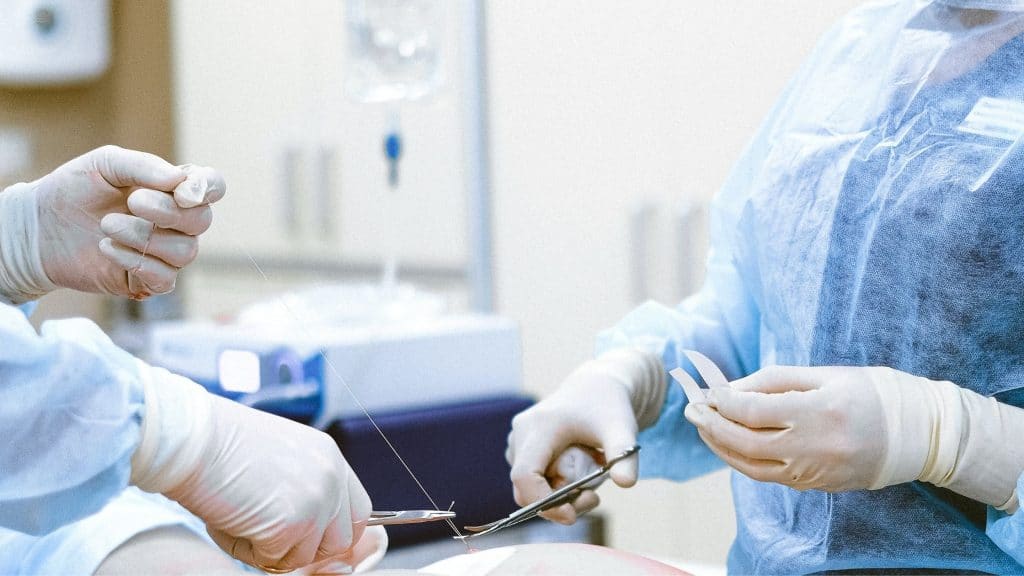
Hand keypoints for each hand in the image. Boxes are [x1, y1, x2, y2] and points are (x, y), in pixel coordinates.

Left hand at [34, 145, 223, 297]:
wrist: (37, 227)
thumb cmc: (73, 191)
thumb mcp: (104, 164)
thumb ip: (142, 165)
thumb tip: (179, 180)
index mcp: (172, 189)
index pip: (212, 187)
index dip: (207, 189)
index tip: (182, 191)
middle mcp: (176, 222)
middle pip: (202, 220)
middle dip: (168, 211)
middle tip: (132, 201)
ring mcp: (165, 253)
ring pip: (185, 251)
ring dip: (145, 236)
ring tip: (107, 226)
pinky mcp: (148, 280)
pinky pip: (164, 277)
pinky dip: (136, 261)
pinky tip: (107, 248)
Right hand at [130, 368, 371, 572]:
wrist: (191, 437)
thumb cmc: (219, 447)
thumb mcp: (279, 461)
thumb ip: (304, 490)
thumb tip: (311, 534)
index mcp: (330, 457)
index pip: (357, 512)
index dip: (331, 531)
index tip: (303, 535)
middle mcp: (332, 477)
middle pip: (341, 540)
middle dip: (305, 547)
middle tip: (267, 533)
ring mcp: (317, 501)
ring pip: (306, 556)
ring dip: (272, 550)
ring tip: (240, 518)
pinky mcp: (293, 524)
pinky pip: (274, 560)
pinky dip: (247, 550)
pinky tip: (229, 521)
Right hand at [506, 349, 663, 523]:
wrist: (598, 386)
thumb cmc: (609, 406)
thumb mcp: (622, 428)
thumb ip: (624, 455)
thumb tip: (626, 483)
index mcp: (539, 426)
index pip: (525, 476)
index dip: (542, 502)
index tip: (572, 515)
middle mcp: (521, 432)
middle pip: (525, 487)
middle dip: (557, 503)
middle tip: (593, 498)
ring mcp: (518, 440)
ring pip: (527, 486)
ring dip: (556, 496)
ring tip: (591, 483)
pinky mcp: (521, 447)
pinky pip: (530, 479)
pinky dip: (552, 487)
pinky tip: (578, 474)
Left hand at [685, 365, 888, 491]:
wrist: (919, 434)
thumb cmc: (871, 393)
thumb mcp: (825, 375)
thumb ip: (775, 381)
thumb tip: (731, 388)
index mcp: (818, 411)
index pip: (753, 410)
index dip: (723, 401)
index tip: (706, 391)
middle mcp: (815, 446)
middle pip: (745, 441)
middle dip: (712, 425)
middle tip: (692, 410)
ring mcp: (816, 471)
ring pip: (752, 466)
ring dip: (721, 447)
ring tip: (704, 427)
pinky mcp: (817, 485)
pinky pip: (769, 476)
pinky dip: (743, 461)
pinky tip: (730, 445)